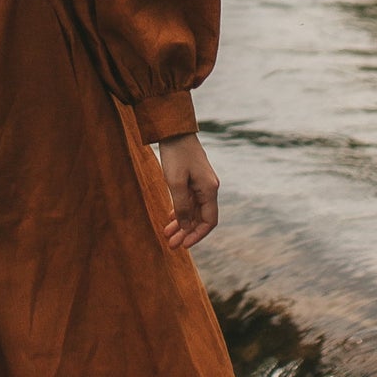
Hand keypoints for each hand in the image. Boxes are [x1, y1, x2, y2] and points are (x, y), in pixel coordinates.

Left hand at [158, 132, 218, 249]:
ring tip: (167, 234)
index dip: (197, 235)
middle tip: (171, 245)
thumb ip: (182, 206)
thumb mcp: (175, 183)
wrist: (174, 131)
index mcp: (209, 190)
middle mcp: (209, 188)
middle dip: (186, 232)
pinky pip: (189, 201)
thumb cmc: (176, 155)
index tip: (184, 245)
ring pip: (193, 210)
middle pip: (200, 218)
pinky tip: (170, 217)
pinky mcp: (192, 179)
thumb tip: (186, 228)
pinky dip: (180, 211)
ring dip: (181, 223)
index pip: (209, 221)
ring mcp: (201, 184)